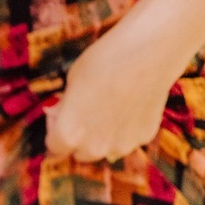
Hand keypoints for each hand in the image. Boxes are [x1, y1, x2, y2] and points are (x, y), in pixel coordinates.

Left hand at [45, 30, 173, 162]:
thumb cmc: (104, 61)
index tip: (62, 114)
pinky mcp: (145, 137)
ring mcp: (121, 146)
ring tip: (111, 107)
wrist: (149, 51)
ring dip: (103, 136)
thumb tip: (57, 113)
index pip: (55, 146)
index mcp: (68, 135)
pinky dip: (127, 128)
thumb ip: (63, 106)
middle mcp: (93, 148)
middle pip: (80, 152)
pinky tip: (131, 103)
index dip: (55, 129)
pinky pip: (129, 139)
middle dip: (80, 137)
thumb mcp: (71, 81)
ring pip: (106, 149)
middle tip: (87, 112)